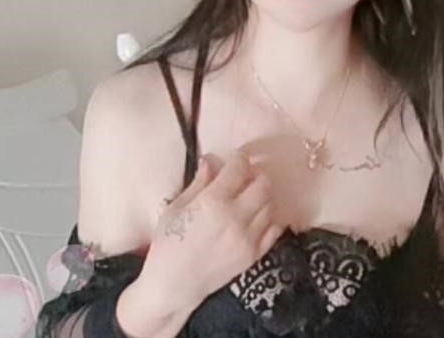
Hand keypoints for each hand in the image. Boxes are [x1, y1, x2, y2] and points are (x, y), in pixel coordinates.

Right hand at [138, 149, 286, 313]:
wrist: (173, 286)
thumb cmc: (168, 244)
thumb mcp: (176, 208)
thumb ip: (198, 182)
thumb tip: (211, 160)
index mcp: (213, 202)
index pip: (239, 168)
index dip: (240, 158)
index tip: (237, 157)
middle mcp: (235, 217)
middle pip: (263, 183)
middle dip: (256, 174)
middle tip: (246, 175)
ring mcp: (248, 237)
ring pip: (271, 204)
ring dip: (263, 195)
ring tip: (250, 196)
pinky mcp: (254, 255)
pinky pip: (275, 228)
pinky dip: (271, 217)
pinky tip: (258, 216)